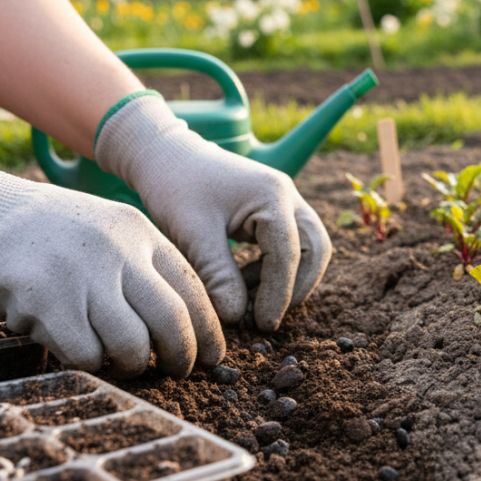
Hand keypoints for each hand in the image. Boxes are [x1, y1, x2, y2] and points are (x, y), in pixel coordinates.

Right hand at [0, 144, 223, 377]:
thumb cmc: (47, 232)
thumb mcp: (106, 230)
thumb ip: (143, 267)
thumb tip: (186, 326)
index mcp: (139, 232)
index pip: (193, 289)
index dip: (209, 331)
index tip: (212, 357)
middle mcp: (117, 251)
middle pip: (172, 322)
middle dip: (182, 357)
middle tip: (177, 372)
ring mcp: (80, 275)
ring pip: (132, 346)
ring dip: (132, 366)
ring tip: (121, 363)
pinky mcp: (44, 301)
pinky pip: (85, 355)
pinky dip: (87, 364)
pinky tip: (77, 351)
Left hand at [95, 94, 331, 330]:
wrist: (165, 156)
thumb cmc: (174, 188)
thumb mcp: (192, 233)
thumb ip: (216, 275)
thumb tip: (236, 318)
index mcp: (272, 195)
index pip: (288, 254)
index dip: (277, 294)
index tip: (261, 324)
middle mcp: (287, 195)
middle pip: (315, 250)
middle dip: (295, 288)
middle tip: (265, 318)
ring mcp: (284, 200)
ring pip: (309, 248)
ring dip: (288, 280)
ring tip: (250, 303)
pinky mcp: (275, 209)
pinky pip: (292, 245)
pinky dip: (276, 270)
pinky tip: (244, 285)